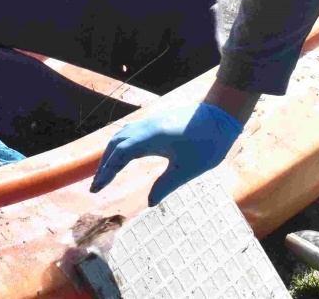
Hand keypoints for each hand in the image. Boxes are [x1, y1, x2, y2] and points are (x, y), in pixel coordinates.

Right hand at [91, 101, 244, 205]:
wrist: (222, 116)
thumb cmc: (207, 143)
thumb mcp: (186, 169)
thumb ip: (165, 185)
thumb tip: (149, 203)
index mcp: (149, 139)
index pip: (119, 156)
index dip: (106, 173)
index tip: (96, 189)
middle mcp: (145, 129)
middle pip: (115, 145)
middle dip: (104, 165)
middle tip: (97, 185)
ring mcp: (150, 124)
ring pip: (121, 136)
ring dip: (111, 154)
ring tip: (107, 171)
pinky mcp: (157, 124)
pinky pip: (130, 133)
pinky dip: (121, 146)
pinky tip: (126, 155)